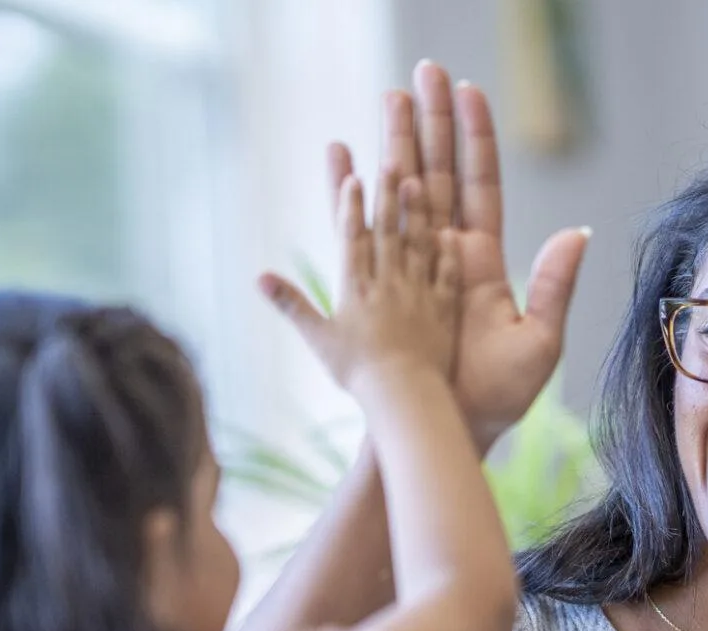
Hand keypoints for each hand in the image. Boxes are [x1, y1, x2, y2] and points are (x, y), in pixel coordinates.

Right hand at [261, 167, 458, 392]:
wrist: (402, 396)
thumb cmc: (356, 372)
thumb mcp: (317, 337)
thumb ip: (290, 304)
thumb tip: (258, 277)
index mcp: (356, 287)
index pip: (353, 237)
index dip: (352, 205)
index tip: (353, 176)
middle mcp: (388, 283)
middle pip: (388, 230)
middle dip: (387, 193)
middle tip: (391, 159)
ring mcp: (418, 294)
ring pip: (418, 244)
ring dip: (416, 211)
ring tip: (416, 181)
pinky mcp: (443, 310)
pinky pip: (446, 275)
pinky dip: (447, 253)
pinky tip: (449, 232)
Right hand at [331, 62, 590, 448]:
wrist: (451, 427)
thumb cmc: (498, 395)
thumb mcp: (539, 341)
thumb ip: (555, 285)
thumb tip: (577, 232)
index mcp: (484, 261)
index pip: (480, 184)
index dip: (474, 138)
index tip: (467, 90)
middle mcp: (449, 253)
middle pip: (441, 172)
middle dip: (432, 121)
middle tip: (422, 72)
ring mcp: (414, 264)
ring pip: (405, 188)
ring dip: (397, 141)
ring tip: (389, 95)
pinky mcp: (385, 280)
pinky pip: (368, 224)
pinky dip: (355, 188)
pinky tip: (346, 153)